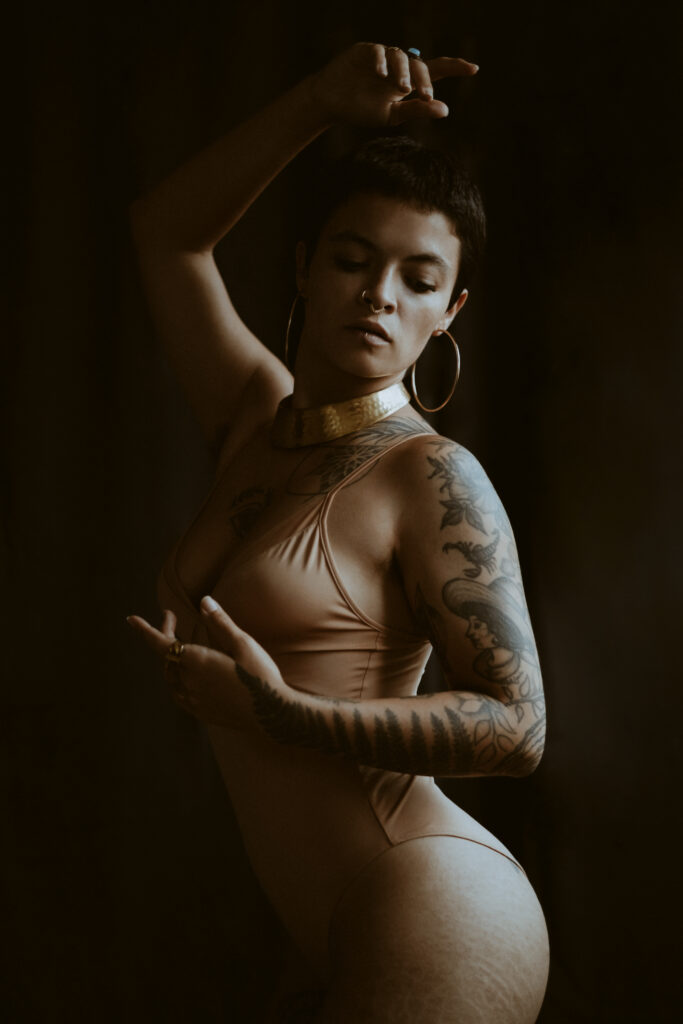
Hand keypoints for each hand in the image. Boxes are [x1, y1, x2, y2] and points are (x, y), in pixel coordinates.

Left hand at [126, 598, 284, 729]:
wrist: (272, 714)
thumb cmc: (261, 676)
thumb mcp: (243, 644)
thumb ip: (220, 622)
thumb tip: (204, 601)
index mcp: (196, 662)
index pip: (161, 643)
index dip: (145, 630)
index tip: (131, 619)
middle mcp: (189, 682)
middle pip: (166, 657)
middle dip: (165, 636)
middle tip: (171, 618)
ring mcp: (193, 700)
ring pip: (171, 676)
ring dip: (171, 658)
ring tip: (180, 644)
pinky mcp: (200, 712)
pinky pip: (178, 693)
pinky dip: (176, 679)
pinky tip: (186, 675)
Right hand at [306, 41, 477, 126]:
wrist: (331, 104)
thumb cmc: (361, 110)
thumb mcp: (392, 116)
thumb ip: (417, 111)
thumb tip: (445, 110)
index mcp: (406, 81)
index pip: (435, 70)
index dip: (454, 68)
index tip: (474, 69)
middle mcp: (398, 66)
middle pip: (419, 64)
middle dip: (424, 79)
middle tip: (425, 96)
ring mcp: (382, 57)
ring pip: (401, 56)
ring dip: (405, 71)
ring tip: (403, 89)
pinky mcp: (364, 51)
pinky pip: (378, 51)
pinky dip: (382, 61)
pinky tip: (381, 74)